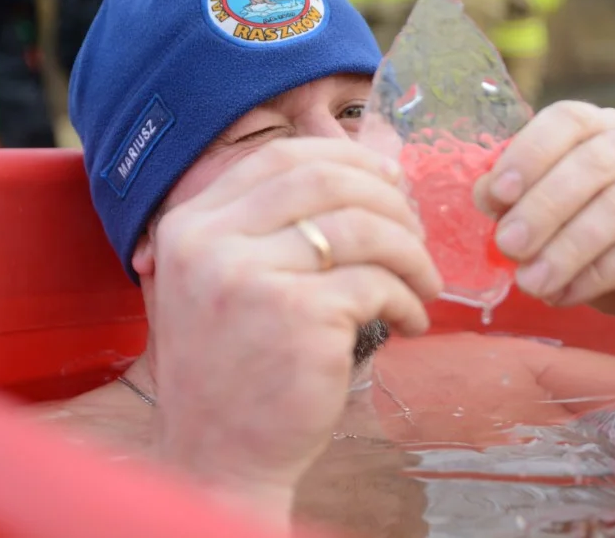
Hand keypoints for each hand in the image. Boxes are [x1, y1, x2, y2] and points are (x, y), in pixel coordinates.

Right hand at [145, 139, 439, 512]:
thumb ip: (270, 227)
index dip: (346, 156)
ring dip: (412, 253)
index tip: (390, 177)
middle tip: (417, 234)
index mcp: (190, 226)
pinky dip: (410, 299)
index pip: (280, 157)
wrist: (219, 457)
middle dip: (389, 199)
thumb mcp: (223, 281)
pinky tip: (412, 321)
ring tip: (424, 283)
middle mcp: (212, 243)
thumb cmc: (236, 369)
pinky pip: (377, 283)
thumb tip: (370, 172)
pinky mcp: (298, 316)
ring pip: (362, 228)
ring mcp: (252, 277)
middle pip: (325, 180)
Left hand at [475, 102, 614, 344]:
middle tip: (507, 246)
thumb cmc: (610, 248)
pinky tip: (565, 294)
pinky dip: (597, 273)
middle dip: (543, 205)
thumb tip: (484, 194)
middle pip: (594, 161)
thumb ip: (522, 203)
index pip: (569, 119)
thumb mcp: (558, 225)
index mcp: (611, 126)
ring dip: (567, 247)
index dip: (529, 152)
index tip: (495, 195)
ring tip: (530, 283)